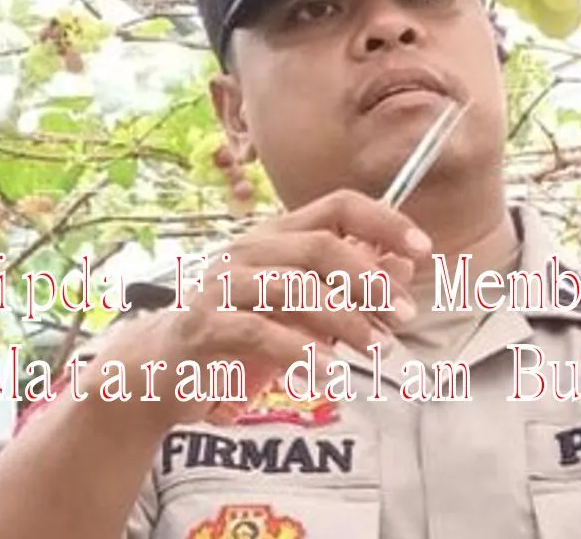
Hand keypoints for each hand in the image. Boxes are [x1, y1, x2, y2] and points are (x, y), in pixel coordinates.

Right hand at [96, 189, 429, 429]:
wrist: (155, 372)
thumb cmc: (233, 337)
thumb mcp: (297, 311)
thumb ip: (344, 288)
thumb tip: (402, 269)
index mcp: (276, 237)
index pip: (338, 206)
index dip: (384, 222)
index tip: (424, 249)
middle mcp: (249, 250)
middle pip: (321, 245)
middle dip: (371, 281)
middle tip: (403, 317)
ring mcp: (222, 284)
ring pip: (295, 288)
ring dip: (346, 321)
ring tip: (377, 351)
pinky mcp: (202, 324)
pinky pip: (260, 332)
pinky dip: (301, 353)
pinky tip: (328, 374)